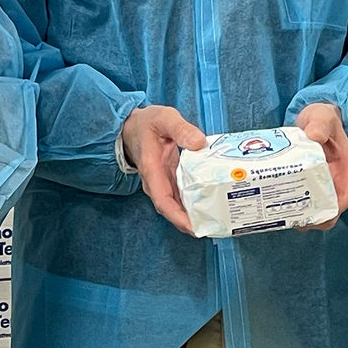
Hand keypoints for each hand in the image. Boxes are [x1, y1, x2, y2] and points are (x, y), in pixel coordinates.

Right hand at [120, 105, 207, 234]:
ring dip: (193, 216)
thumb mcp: (164, 118)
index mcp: (152, 170)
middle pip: (172, 210)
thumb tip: (199, 143)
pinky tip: (209, 205)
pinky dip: (193, 204)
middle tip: (215, 227)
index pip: (163, 201)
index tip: (194, 228)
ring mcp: (162, 183)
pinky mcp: (168, 181)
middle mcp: (156, 183)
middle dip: (191, 222)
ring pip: (177, 206)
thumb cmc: (146, 123)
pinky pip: (180, 197)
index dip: (178, 217)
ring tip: (216, 220)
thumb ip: (180, 129)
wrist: (131, 126)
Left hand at [293, 102, 347, 228]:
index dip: (331, 212)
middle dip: (314, 218)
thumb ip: (320, 124)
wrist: (314, 117)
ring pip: (317, 208)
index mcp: (347, 168)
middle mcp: (337, 179)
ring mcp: (323, 182)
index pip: (344, 198)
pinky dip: (295, 206)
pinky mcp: (310, 182)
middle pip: (329, 209)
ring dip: (303, 215)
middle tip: (293, 220)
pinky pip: (305, 200)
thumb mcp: (323, 116)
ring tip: (284, 216)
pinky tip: (280, 206)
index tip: (314, 217)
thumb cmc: (322, 118)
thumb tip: (314, 136)